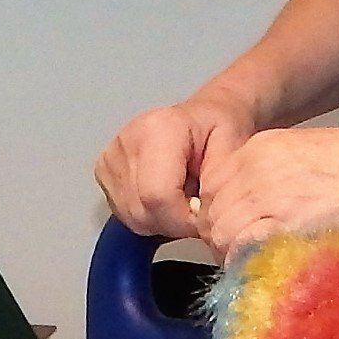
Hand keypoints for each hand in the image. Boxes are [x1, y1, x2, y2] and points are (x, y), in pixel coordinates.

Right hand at [95, 90, 260, 238]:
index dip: (183, 220)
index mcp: (160, 129)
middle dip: (173, 222)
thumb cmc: (222, 132)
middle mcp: (127, 138)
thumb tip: (201, 221)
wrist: (204, 116)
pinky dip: (145, 214)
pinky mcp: (103, 168)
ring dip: (159, 220)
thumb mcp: (235, 153)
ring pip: (129, 215)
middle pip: (140, 210)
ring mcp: (110, 154)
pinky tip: (163, 196)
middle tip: (194, 207)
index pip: (158, 197)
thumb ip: (218, 187)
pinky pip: (121, 211)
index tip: (203, 216)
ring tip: (180, 198)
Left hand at [194, 112, 338, 255]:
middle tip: (241, 258)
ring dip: (231, 254)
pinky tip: (266, 271)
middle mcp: (252, 167)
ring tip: (254, 268)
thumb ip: (272, 181)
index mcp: (256, 149)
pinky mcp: (284, 220)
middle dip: (221, 238)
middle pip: (212, 212)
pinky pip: (244, 247)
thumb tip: (257, 218)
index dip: (219, 215)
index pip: (211, 188)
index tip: (234, 233)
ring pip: (222, 232)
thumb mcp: (304, 158)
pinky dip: (247, 263)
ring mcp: (265, 192)